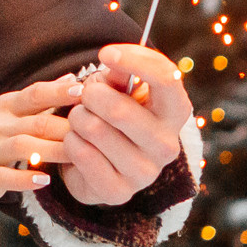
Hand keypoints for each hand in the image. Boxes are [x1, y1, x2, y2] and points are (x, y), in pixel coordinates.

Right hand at [0, 77, 77, 208]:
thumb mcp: (1, 110)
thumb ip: (37, 99)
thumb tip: (72, 80)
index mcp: (3, 107)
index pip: (35, 94)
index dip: (60, 92)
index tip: (86, 92)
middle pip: (38, 122)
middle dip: (68, 127)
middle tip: (98, 132)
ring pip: (25, 147)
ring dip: (54, 151)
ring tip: (78, 156)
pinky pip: (7, 177)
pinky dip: (27, 180)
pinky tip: (46, 181)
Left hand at [62, 43, 194, 206]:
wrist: (103, 162)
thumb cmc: (115, 114)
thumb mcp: (119, 88)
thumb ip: (119, 72)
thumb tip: (114, 58)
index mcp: (176, 112)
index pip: (167, 78)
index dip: (134, 60)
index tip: (106, 53)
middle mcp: (168, 146)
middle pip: (119, 109)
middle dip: (91, 95)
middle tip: (86, 97)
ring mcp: (145, 173)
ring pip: (94, 129)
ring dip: (77, 118)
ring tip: (81, 120)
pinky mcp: (118, 193)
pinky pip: (81, 153)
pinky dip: (71, 141)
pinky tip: (77, 142)